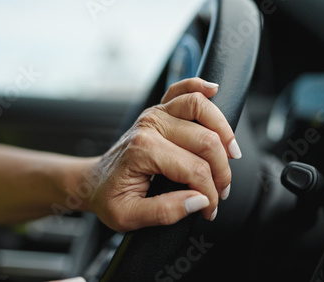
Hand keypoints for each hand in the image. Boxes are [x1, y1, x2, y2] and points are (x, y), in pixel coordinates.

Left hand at [84, 78, 241, 232]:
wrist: (93, 182)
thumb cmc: (109, 197)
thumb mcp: (129, 216)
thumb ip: (165, 212)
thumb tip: (199, 200)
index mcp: (143, 151)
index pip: (195, 170)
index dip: (209, 194)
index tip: (209, 210)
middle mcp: (150, 126)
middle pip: (205, 141)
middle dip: (222, 171)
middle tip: (221, 192)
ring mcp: (155, 114)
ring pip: (200, 107)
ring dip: (223, 131)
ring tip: (231, 154)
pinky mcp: (158, 111)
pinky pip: (181, 89)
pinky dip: (199, 87)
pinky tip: (214, 90)